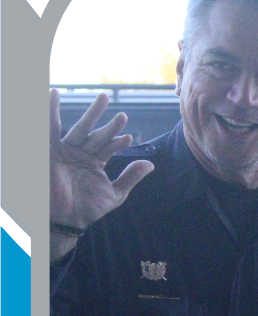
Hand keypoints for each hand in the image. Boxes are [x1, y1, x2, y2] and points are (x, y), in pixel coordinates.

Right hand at [50, 90, 153, 250]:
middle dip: (104, 120)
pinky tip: (54, 94)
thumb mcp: (114, 194)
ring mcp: (66, 152)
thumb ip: (130, 178)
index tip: (129, 138)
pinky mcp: (50, 153)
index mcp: (95, 161)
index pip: (109, 146)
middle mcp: (81, 153)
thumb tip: (150, 163)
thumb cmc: (87, 210)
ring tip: (101, 97)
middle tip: (115, 104)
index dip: (118, 141)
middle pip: (95, 133)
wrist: (65, 221)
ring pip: (79, 129)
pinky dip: (51, 112)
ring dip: (90, 114)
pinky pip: (49, 130)